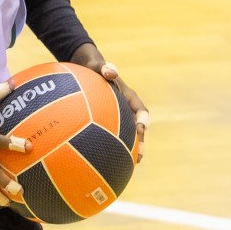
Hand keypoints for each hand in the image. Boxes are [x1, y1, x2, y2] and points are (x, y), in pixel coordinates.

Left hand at [72, 43, 147, 161]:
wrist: (87, 68)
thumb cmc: (94, 67)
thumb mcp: (98, 64)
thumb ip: (104, 67)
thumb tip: (110, 71)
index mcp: (128, 97)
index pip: (140, 109)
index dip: (142, 119)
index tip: (141, 128)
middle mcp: (126, 109)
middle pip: (137, 129)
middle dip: (139, 143)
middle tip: (139, 156)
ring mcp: (118, 117)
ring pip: (126, 136)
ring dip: (129, 150)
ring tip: (128, 165)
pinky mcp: (107, 122)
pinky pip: (111, 136)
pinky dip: (110, 147)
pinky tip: (102, 160)